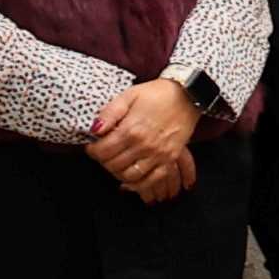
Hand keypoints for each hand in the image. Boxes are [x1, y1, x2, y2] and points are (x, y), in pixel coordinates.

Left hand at [88, 71, 199, 197]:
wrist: (187, 95)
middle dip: (103, 161)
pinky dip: (139, 184)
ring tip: (116, 163)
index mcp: (131, 129)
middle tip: (103, 154)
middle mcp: (144, 145)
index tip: (92, 146)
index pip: (103, 151)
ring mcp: (158, 154)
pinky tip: (131, 180)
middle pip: (114, 165)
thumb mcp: (128, 96)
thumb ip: (109, 113)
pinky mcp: (170, 159)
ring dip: (118, 173)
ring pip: (130, 176)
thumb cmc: (156, 94)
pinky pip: (152, 180)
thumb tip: (94, 130)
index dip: (92, 151)